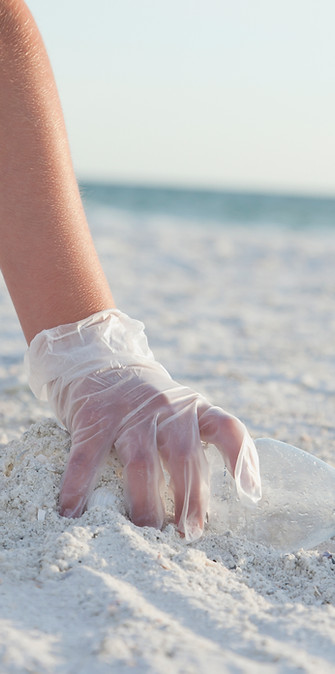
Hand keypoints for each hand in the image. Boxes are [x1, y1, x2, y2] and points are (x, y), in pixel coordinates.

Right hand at [25, 310, 260, 541]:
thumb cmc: (145, 400)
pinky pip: (87, 458)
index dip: (240, 459)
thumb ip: (198, 440)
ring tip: (148, 535)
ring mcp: (128, 413)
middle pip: (184, 456)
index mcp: (193, 407)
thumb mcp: (179, 409)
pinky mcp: (93, 417)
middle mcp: (165, 407)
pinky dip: (79, 487)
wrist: (99, 359)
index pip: (226, 428)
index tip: (248, 493)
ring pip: (142, 462)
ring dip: (146, 503)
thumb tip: (227, 493)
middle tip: (190, 535)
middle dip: (190, 500)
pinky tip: (73, 513)